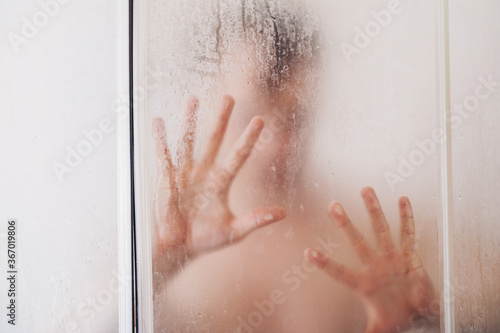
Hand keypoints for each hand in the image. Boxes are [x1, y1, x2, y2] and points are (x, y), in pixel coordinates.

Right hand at [152, 95, 285, 286]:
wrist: (176, 249)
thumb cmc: (204, 240)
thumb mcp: (234, 231)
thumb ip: (256, 220)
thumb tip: (283, 213)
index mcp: (221, 182)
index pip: (239, 155)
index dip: (249, 138)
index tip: (260, 119)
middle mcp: (204, 173)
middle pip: (215, 140)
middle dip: (222, 119)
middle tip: (229, 97)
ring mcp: (185, 174)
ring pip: (188, 141)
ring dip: (190, 121)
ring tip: (192, 98)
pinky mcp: (166, 179)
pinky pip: (163, 155)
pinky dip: (160, 139)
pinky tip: (158, 121)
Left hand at [304, 187, 435, 332]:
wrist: (416, 311)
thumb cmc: (395, 316)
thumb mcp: (379, 328)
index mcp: (365, 283)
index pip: (341, 272)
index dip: (325, 264)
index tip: (307, 253)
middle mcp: (375, 265)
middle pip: (357, 241)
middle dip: (345, 224)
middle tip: (332, 205)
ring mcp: (391, 257)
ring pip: (380, 229)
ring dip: (374, 210)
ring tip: (366, 190)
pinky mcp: (408, 254)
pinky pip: (408, 233)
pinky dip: (407, 217)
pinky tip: (403, 200)